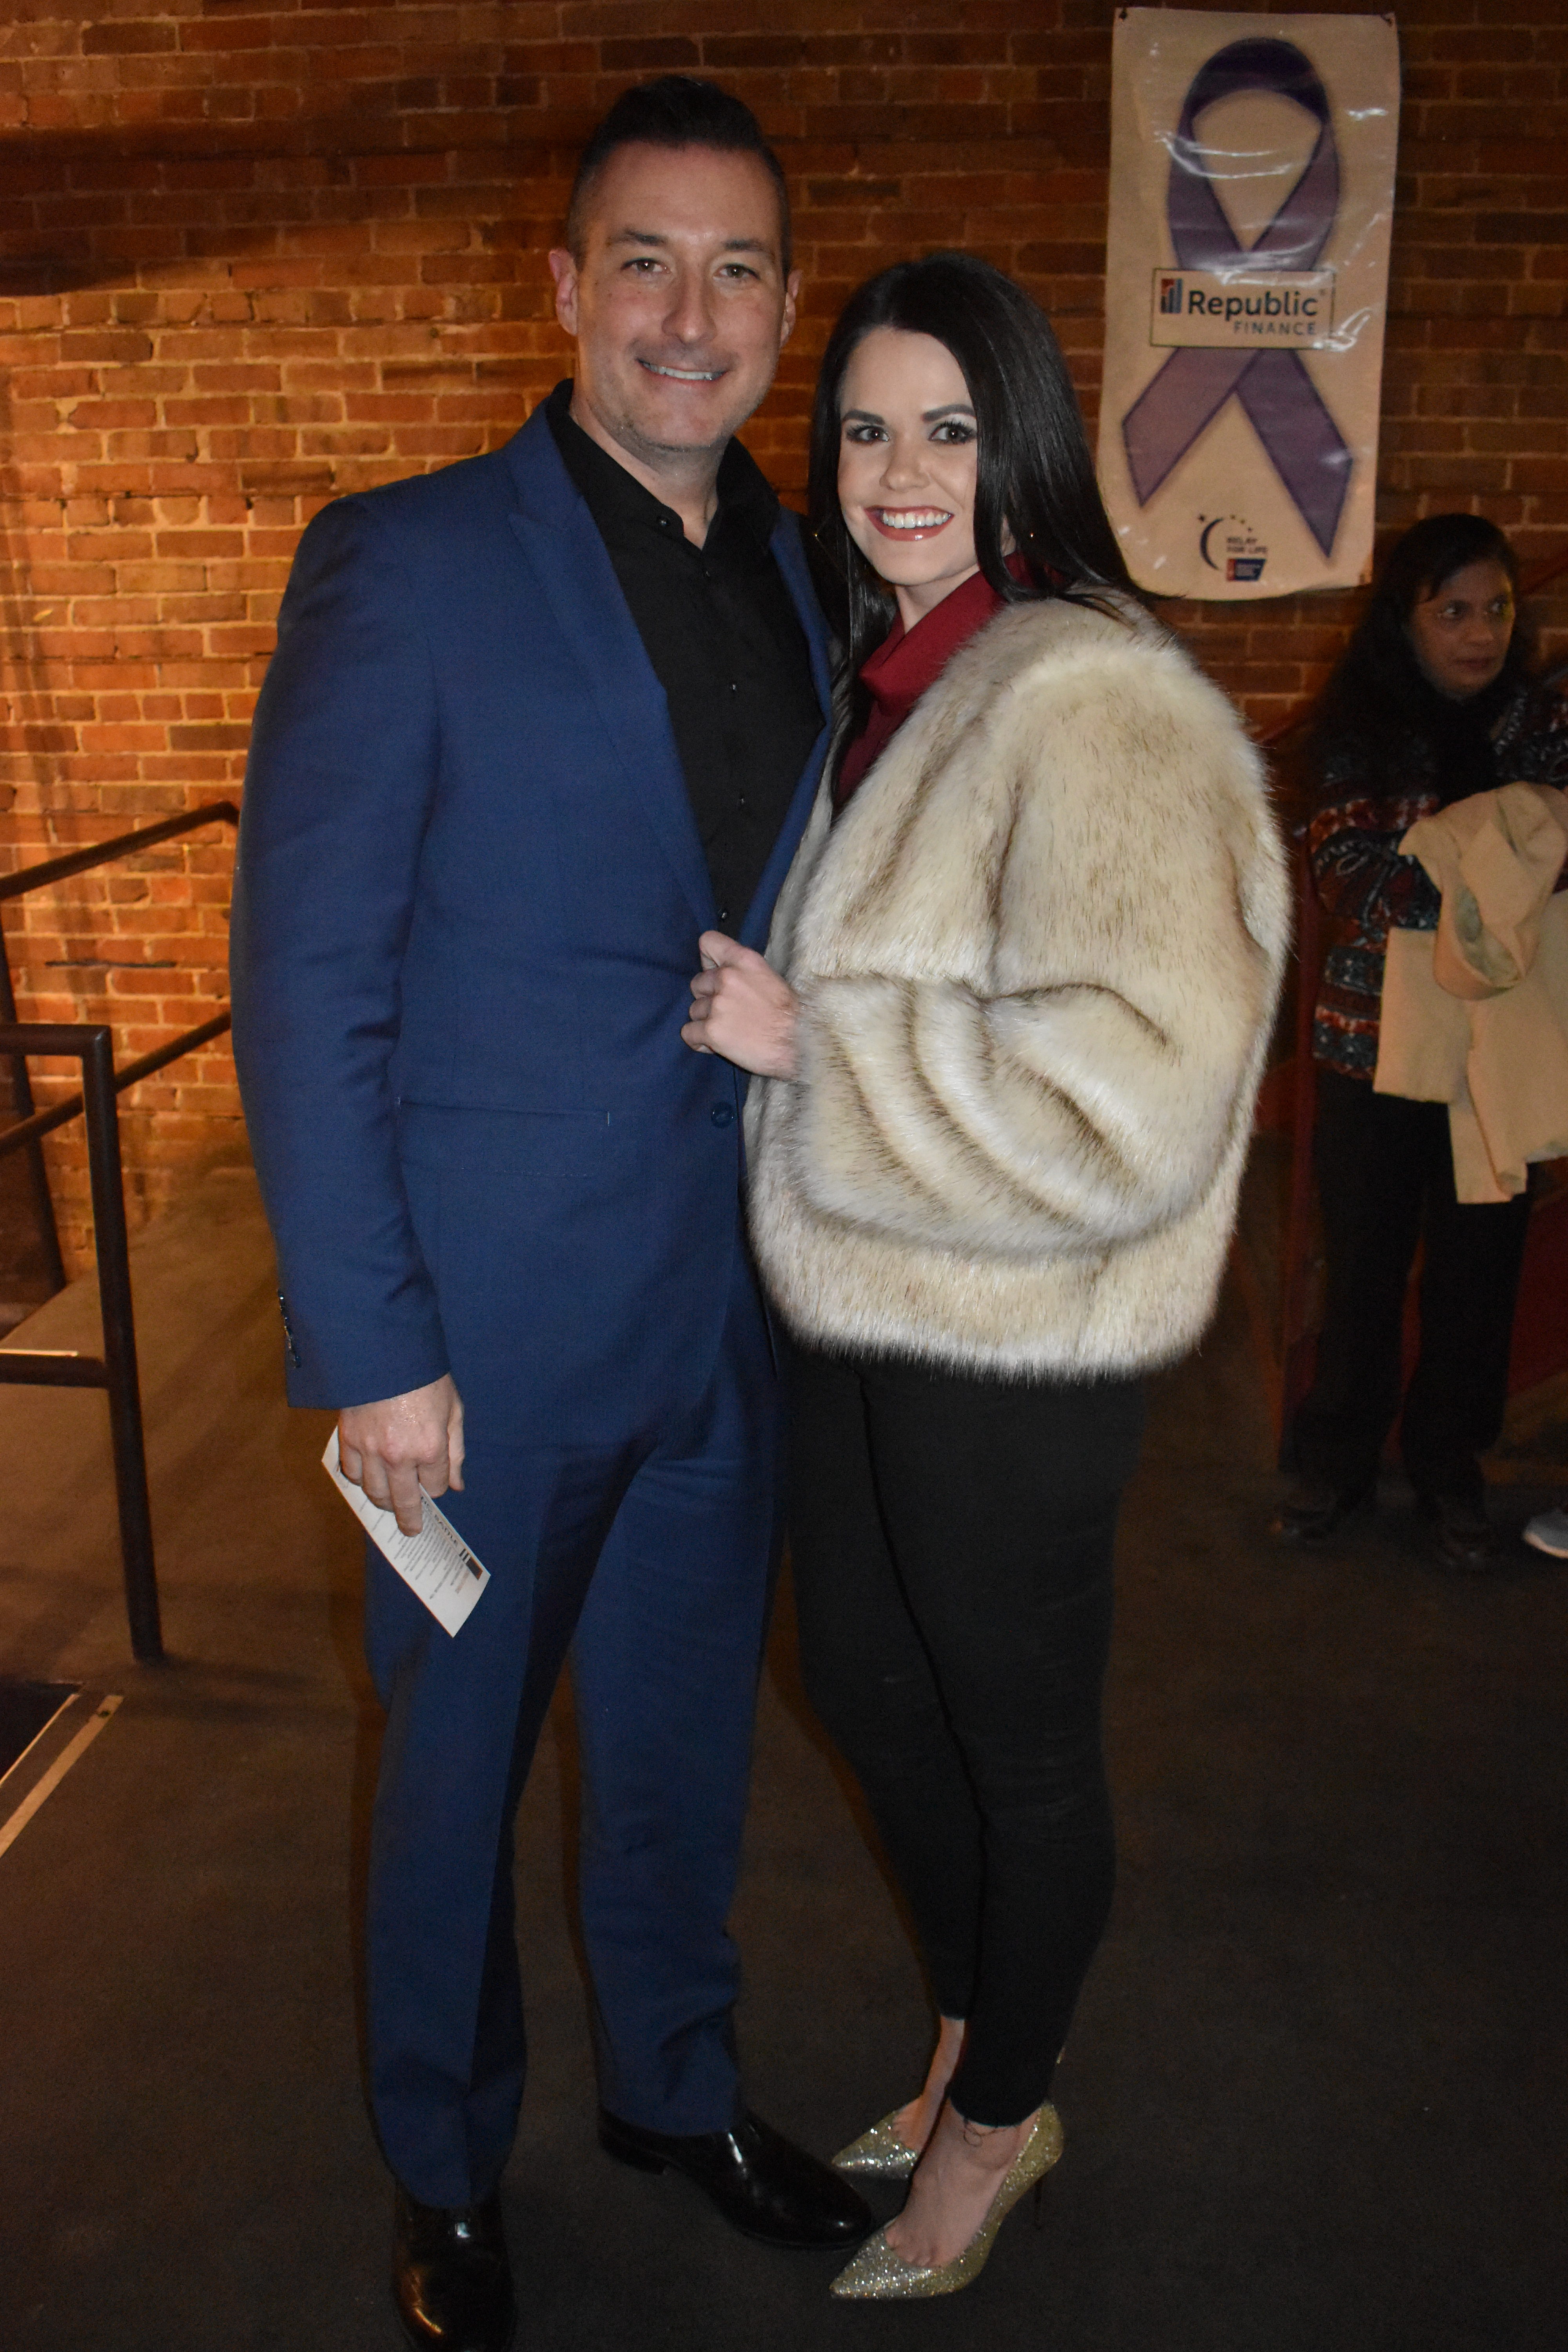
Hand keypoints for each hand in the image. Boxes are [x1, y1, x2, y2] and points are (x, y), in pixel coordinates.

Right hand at [338, 1374, 464, 1536]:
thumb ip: (455, 1451)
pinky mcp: (348, 1440)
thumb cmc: (424, 1377)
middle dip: (410, 1519)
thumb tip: (456, 1485)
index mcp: (429, 1448)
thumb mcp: (453, 1410)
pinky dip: (360, 1481)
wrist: (385, 1350)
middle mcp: (399, 1456)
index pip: (434, 1487)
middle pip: (404, 1502)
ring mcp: (370, 1450)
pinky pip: (352, 1475)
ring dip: (384, 1502)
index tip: (434, 1482)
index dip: (436, 1487)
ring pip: (375, 1493)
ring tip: (390, 1503)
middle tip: (411, 1530)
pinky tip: (368, 1479)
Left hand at [682, 931, 799, 1078]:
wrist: (800, 1045)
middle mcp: (728, 978)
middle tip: (728, 1012)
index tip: (715, 973)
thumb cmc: (791, 1016)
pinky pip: (688, 1033)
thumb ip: (744, 972)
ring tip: (729, 1031)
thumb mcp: (771, 979)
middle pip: (697, 982)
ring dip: (706, 1021)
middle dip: (708, 998)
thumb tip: (722, 973)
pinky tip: (716, 1045)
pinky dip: (698, 1041)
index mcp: (744, 960)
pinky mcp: (711, 1030)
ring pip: (694, 1009)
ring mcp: (718, 1004)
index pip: (708, 942)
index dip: (707, 960)